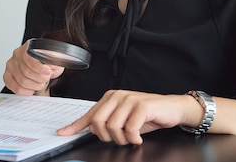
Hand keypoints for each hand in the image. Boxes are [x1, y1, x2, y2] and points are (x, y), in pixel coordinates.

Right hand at [3, 39, 64, 95]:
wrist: (41, 69)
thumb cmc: (47, 63)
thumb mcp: (54, 59)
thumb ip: (53, 61)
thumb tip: (49, 68)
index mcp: (28, 46)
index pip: (28, 57)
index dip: (39, 67)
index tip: (48, 73)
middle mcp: (17, 54)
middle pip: (26, 71)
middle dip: (39, 79)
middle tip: (45, 80)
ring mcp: (11, 65)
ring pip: (21, 81)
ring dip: (34, 85)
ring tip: (40, 84)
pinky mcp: (7, 76)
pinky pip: (15, 87)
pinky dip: (25, 91)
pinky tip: (32, 89)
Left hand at [57, 90, 196, 144]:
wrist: (172, 108)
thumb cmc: (148, 115)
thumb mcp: (124, 120)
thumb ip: (106, 123)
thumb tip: (89, 129)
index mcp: (110, 98)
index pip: (90, 114)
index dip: (75, 126)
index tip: (63, 133)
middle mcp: (118, 96)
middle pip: (98, 122)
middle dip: (106, 137)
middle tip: (120, 139)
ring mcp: (129, 99)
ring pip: (113, 127)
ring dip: (122, 139)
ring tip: (131, 137)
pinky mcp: (142, 106)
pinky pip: (130, 128)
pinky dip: (134, 138)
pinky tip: (139, 138)